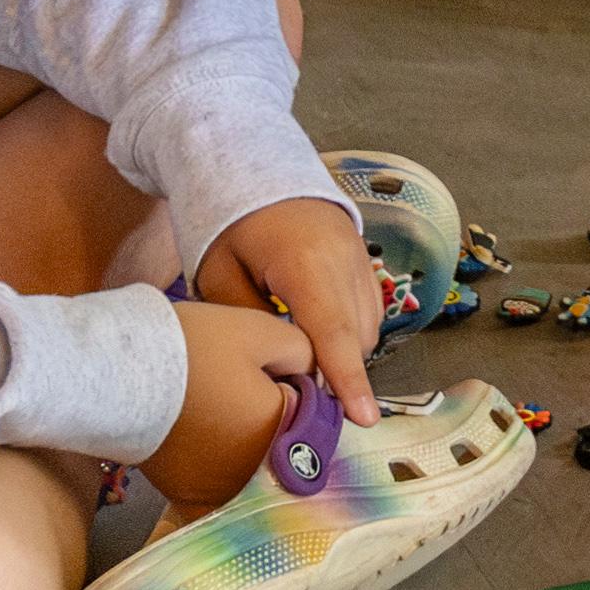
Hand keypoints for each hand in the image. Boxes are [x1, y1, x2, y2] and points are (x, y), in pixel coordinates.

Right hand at [157, 295, 324, 501]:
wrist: (118, 372)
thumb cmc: (192, 347)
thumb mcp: (262, 331)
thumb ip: (304, 352)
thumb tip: (312, 371)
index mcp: (282, 434)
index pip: (315, 415)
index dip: (297, 387)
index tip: (276, 371)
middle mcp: (256, 473)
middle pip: (284, 447)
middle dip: (274, 418)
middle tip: (242, 385)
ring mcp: (218, 490)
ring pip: (251, 468)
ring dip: (245, 443)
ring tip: (216, 404)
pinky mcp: (186, 494)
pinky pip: (216, 486)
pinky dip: (216, 466)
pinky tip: (201, 435)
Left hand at [196, 193, 385, 417]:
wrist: (261, 170)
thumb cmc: (231, 223)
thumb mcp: (221, 273)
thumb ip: (251, 322)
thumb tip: (281, 364)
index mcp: (306, 265)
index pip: (333, 334)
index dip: (348, 379)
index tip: (363, 419)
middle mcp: (344, 263)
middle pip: (355, 338)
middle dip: (339, 375)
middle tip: (307, 403)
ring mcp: (360, 260)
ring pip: (367, 328)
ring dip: (345, 354)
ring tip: (309, 369)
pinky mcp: (364, 261)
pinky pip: (368, 311)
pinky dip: (350, 334)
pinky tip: (320, 341)